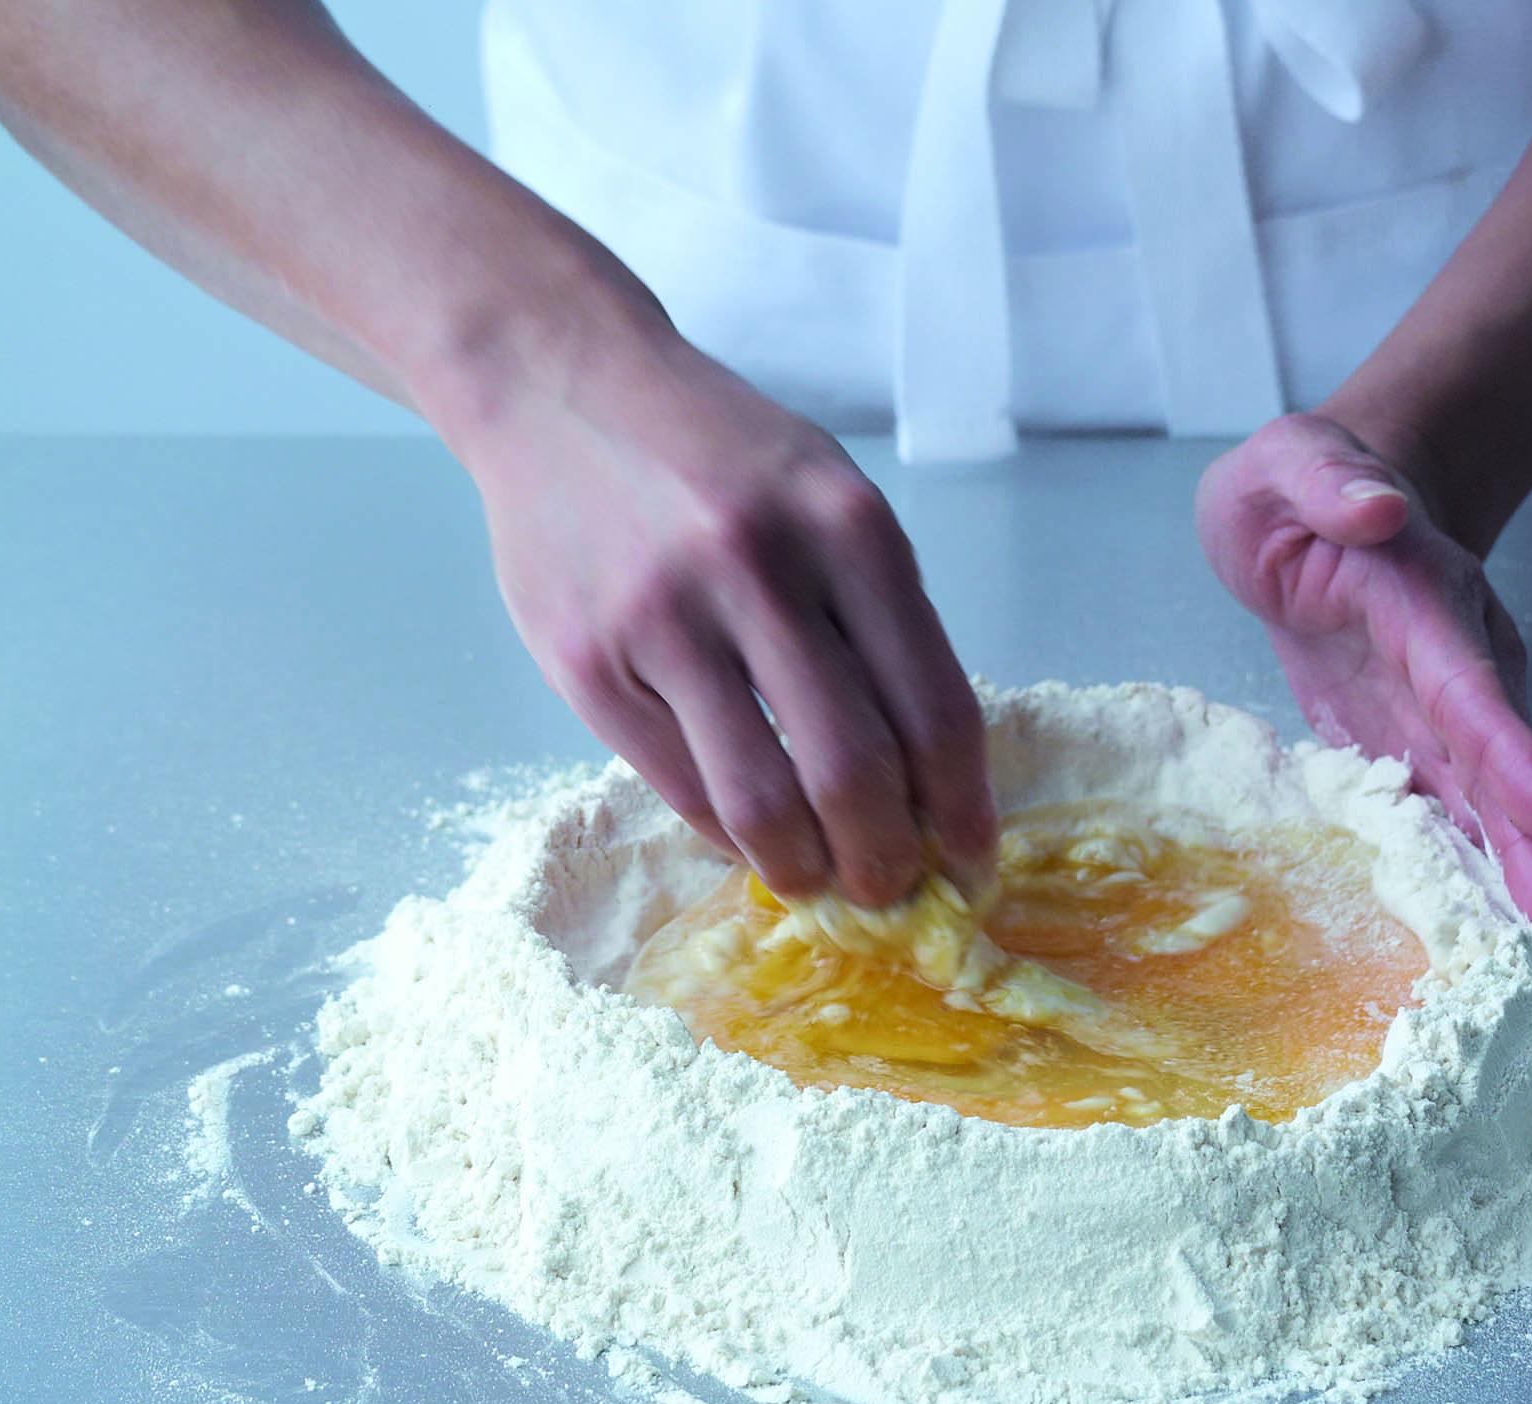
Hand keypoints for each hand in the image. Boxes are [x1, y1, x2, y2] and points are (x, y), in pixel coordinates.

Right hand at [453, 322, 994, 906]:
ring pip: (760, 802)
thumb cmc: (719, 453)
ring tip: (823, 882)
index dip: (963, 810)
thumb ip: (882, 616)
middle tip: (894, 890)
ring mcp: (664, 621)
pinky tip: (751, 839)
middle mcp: (760, 571)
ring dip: (807, 871)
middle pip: (854, 773)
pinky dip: (729, 836)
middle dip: (889, 860)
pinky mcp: (585, 663)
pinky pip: (681, 789)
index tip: (971, 861)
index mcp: (849, 529)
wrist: (560, 385)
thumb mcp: (830, 495)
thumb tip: (929, 776)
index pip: (935, 711)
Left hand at [1197, 413, 1531, 966]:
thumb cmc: (1308, 484)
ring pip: (1487, 807)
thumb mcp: (1292, 461)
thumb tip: (1375, 507)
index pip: (1468, 681)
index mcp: (1424, 601)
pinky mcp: (1412, 747)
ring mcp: (1439, 714)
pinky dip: (1475, 879)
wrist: (1338, 505)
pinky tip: (1504, 946)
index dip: (1505, 748)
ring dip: (1518, 882)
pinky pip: (1448, 819)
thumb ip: (1327, 480)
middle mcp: (1451, 667)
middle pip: (1499, 767)